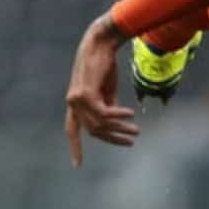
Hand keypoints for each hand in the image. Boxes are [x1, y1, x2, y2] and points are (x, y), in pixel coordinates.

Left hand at [64, 13, 139, 167]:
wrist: (101, 43)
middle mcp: (72, 103)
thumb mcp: (106, 90)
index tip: (77, 165)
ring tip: (136, 130)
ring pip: (100, 125)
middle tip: (132, 140)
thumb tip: (115, 122)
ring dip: (120, 129)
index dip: (75, 147)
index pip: (72, 130)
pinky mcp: (85, 94)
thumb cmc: (104, 64)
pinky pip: (104, 113)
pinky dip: (119, 115)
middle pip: (93, 131)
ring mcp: (76, 99)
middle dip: (114, 138)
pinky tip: (131, 114)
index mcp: (75, 104)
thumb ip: (108, 106)